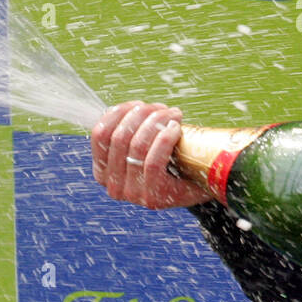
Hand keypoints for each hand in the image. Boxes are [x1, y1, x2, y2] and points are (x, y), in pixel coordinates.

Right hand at [91, 101, 212, 208]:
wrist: (201, 185)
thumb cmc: (172, 160)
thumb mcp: (145, 145)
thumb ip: (131, 130)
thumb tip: (130, 107)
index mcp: (103, 171)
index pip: (100, 134)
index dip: (118, 112)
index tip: (138, 104)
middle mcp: (113, 186)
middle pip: (119, 137)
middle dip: (142, 114)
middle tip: (162, 108)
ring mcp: (132, 194)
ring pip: (137, 146)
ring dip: (156, 122)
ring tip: (174, 114)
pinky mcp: (153, 197)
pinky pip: (153, 162)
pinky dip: (164, 139)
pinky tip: (176, 128)